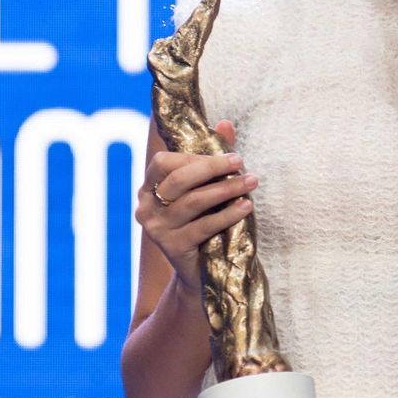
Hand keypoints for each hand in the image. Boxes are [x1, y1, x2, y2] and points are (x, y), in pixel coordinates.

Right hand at [135, 119, 257, 293]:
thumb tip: (225, 123)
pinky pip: (204, 225)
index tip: (228, 156)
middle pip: (179, 179)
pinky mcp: (172, 247)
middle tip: (242, 163)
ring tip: (251, 183)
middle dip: (213, 168)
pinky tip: (246, 207)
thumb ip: (211, 158)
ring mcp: (156, 228)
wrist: (201, 273)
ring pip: (194, 201)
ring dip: (227, 189)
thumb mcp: (206, 189)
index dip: (195, 157)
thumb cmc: (203, 222)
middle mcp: (146, 207)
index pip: (164, 162)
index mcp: (149, 188)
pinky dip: (228, 214)